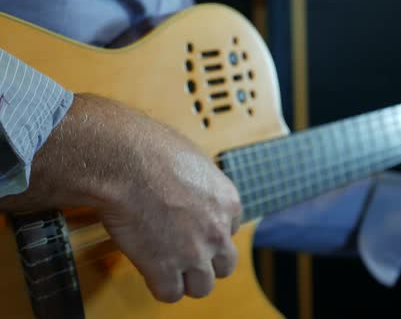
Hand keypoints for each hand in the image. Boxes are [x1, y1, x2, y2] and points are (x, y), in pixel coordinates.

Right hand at [98, 137, 241, 302]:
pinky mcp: (165, 267)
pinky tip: (149, 272)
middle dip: (207, 263)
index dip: (211, 232)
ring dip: (186, 280)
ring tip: (167, 267)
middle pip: (225, 265)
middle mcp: (217, 230)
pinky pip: (170, 293)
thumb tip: (188, 182)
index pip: (232, 230)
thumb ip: (198, 180)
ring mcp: (194, 252)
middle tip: (185, 254)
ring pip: (203, 287)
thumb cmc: (151, 149)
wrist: (125, 161)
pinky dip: (160, 286)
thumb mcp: (192, 158)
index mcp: (228, 202)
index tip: (195, 230)